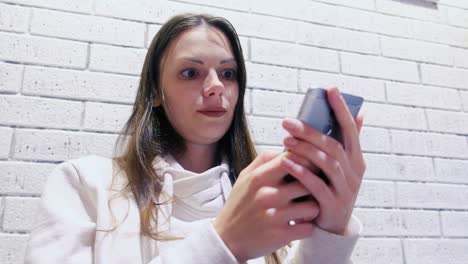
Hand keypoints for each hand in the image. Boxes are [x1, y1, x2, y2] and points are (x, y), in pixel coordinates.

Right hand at [213, 152, 319, 261]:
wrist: (226, 239)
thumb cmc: (239, 206)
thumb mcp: (245, 177)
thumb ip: (264, 160)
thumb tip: (285, 148)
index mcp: (259, 178)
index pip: (291, 159)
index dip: (306, 160)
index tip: (310, 166)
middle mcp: (267, 195)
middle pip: (308, 182)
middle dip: (313, 186)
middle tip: (311, 190)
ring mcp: (274, 216)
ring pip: (312, 206)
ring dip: (312, 208)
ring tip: (304, 208)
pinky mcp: (280, 236)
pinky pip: (308, 228)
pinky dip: (307, 226)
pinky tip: (299, 224)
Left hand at [281, 87, 365, 234]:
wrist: (332, 225)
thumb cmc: (332, 187)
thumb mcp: (342, 166)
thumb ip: (345, 143)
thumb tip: (359, 113)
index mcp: (357, 159)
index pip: (351, 129)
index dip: (342, 109)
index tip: (331, 89)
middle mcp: (355, 172)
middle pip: (333, 145)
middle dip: (310, 131)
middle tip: (287, 121)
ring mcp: (346, 189)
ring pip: (326, 163)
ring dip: (304, 149)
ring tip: (285, 139)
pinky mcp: (333, 204)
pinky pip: (317, 185)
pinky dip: (301, 171)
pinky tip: (286, 161)